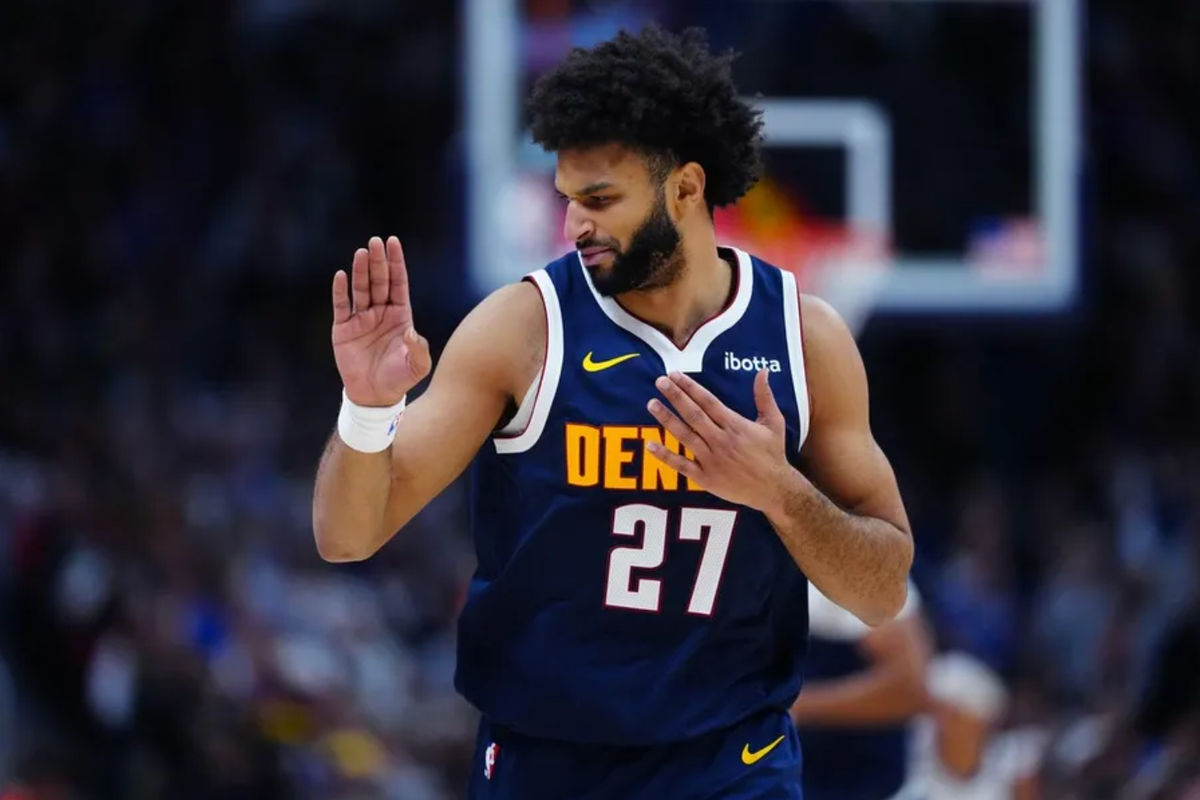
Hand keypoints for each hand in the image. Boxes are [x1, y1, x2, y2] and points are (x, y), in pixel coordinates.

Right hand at [331, 236, 431, 405]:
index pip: (398, 282)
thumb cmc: (399, 378)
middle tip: (375, 242)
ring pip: (361, 289)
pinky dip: (340, 291)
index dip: (396, 263)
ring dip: (360, 271)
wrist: (374, 395)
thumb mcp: (418, 366)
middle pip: (379, 281)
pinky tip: (341, 275)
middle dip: (378, 261)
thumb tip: (411, 332)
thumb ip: (419, 349)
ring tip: (361, 253)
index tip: (393, 242)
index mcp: (400, 315)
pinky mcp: (344, 328)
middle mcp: (381, 312)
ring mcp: (362, 318)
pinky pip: (341, 306)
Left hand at [646, 370, 791, 511]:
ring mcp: (711, 459)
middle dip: (675, 396)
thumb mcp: (774, 422)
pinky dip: (665, 455)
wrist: (774, 489)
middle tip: (659, 381)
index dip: (690, 387)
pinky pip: (681, 465)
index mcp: (735, 425)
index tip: (675, 375)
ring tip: (652, 404)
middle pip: (693, 414)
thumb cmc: (773, 454)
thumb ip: (764, 396)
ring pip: (685, 436)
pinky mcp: (706, 478)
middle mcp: (721, 440)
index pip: (708, 401)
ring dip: (667, 419)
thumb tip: (763, 371)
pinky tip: (650, 444)